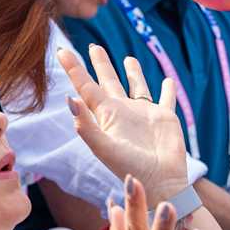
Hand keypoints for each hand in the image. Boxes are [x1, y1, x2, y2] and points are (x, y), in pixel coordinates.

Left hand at [58, 45, 189, 204]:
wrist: (160, 182)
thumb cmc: (129, 168)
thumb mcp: (105, 148)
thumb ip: (87, 126)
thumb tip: (70, 100)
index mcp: (106, 115)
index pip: (86, 87)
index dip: (74, 69)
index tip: (61, 51)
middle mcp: (123, 111)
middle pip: (109, 82)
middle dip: (101, 64)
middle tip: (94, 47)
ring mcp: (144, 113)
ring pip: (137, 86)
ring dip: (133, 73)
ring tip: (128, 58)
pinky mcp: (165, 117)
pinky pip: (166, 99)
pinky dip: (167, 89)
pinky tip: (168, 81)